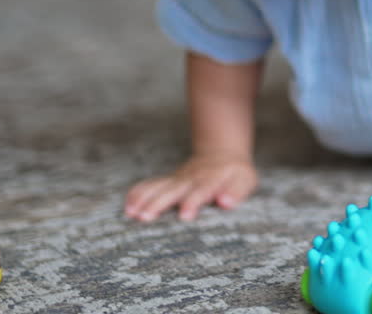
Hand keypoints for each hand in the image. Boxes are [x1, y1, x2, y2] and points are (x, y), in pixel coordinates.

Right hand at [124, 152, 257, 221]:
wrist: (221, 154)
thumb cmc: (235, 174)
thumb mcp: (244, 180)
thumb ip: (236, 191)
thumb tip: (226, 202)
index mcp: (212, 179)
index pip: (202, 190)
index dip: (193, 202)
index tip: (184, 215)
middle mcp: (192, 178)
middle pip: (174, 190)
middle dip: (159, 203)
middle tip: (145, 218)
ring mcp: (178, 179)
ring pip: (159, 187)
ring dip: (144, 199)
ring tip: (131, 213)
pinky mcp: (169, 180)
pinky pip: (151, 185)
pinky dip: (139, 193)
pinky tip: (127, 204)